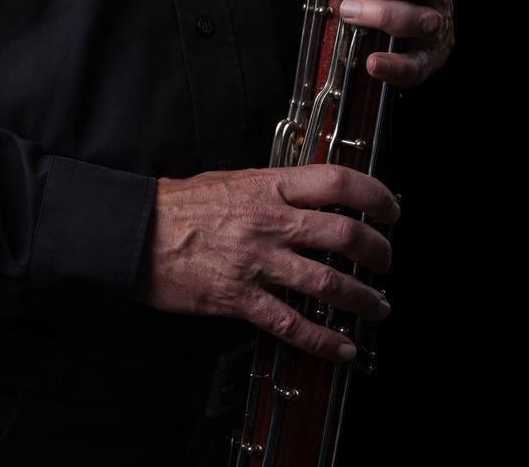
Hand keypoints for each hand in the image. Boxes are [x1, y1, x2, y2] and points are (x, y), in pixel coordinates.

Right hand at [134, 165, 397, 360]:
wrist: (136, 232)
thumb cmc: (180, 204)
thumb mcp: (232, 180)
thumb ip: (273, 188)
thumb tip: (311, 196)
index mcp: (268, 185)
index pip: (336, 182)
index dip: (374, 195)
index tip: (391, 208)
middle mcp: (269, 221)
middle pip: (344, 233)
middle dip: (378, 252)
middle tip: (387, 261)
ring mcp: (256, 261)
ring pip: (327, 281)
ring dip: (362, 298)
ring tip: (379, 307)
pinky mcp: (240, 297)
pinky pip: (291, 323)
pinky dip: (323, 340)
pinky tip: (342, 348)